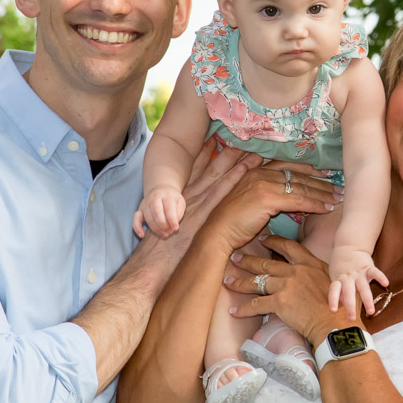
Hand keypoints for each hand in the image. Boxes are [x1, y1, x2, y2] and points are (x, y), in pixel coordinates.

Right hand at [129, 142, 256, 271]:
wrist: (151, 265)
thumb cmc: (158, 255)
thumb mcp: (162, 228)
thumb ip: (173, 220)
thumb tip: (179, 220)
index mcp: (178, 198)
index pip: (193, 171)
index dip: (204, 154)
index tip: (213, 139)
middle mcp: (187, 196)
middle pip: (208, 168)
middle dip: (223, 151)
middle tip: (238, 136)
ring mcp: (196, 205)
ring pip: (218, 175)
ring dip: (234, 160)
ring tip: (250, 147)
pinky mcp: (204, 216)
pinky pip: (222, 192)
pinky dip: (234, 178)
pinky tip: (245, 168)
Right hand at [134, 185, 185, 238]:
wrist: (161, 189)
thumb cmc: (172, 199)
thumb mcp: (180, 202)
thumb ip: (179, 213)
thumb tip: (174, 225)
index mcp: (166, 195)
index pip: (168, 208)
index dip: (172, 220)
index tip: (176, 228)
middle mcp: (154, 198)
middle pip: (157, 213)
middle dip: (163, 225)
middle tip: (169, 232)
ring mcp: (146, 203)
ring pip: (148, 217)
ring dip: (156, 229)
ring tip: (164, 234)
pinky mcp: (140, 209)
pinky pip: (136, 218)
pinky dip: (137, 227)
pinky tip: (142, 235)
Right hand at [199, 161, 340, 255]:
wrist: (217, 234)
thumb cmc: (233, 224)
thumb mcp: (252, 203)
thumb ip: (269, 195)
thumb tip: (288, 198)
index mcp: (256, 171)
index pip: (289, 167)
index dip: (309, 170)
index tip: (325, 174)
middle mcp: (260, 172)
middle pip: (298, 175)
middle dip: (321, 182)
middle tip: (339, 187)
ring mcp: (263, 183)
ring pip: (301, 187)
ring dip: (323, 194)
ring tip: (338, 199)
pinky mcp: (267, 197)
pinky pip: (298, 200)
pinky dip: (315, 204)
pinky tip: (326, 209)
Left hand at [223, 235, 340, 349]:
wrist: (335, 323)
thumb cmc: (338, 306)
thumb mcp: (332, 280)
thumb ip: (318, 273)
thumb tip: (313, 273)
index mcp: (309, 263)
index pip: (288, 246)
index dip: (274, 242)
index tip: (263, 239)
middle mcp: (295, 271)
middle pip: (266, 263)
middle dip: (248, 260)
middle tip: (235, 258)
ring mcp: (286, 285)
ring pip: (257, 282)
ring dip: (240, 282)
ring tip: (228, 281)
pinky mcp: (280, 302)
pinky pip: (256, 305)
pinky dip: (244, 309)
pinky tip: (234, 311)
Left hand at [326, 247, 388, 319]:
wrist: (348, 247)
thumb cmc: (341, 267)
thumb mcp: (336, 278)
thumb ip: (339, 291)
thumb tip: (342, 304)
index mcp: (339, 279)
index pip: (334, 290)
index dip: (333, 300)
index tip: (333, 310)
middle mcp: (348, 277)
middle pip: (349, 292)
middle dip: (350, 305)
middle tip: (351, 318)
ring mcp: (359, 273)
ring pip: (363, 287)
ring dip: (367, 300)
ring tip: (370, 311)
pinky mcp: (368, 267)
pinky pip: (375, 272)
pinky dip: (380, 277)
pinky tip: (386, 283)